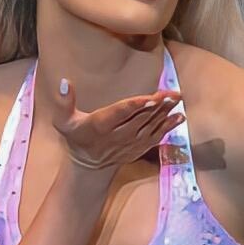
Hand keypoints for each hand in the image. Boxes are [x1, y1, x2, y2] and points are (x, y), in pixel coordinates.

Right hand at [53, 78, 183, 172]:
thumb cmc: (76, 136)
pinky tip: (180, 116)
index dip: (137, 105)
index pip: (121, 113)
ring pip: (151, 126)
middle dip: (158, 106)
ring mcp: (131, 143)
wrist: (88, 163)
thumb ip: (64, 103)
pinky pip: (156, 136)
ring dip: (165, 113)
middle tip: (173, 93)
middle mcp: (118, 136)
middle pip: (141, 118)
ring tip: (177, 99)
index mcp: (101, 125)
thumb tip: (65, 82)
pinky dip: (169, 127)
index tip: (152, 98)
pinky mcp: (139, 147)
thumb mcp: (63, 122)